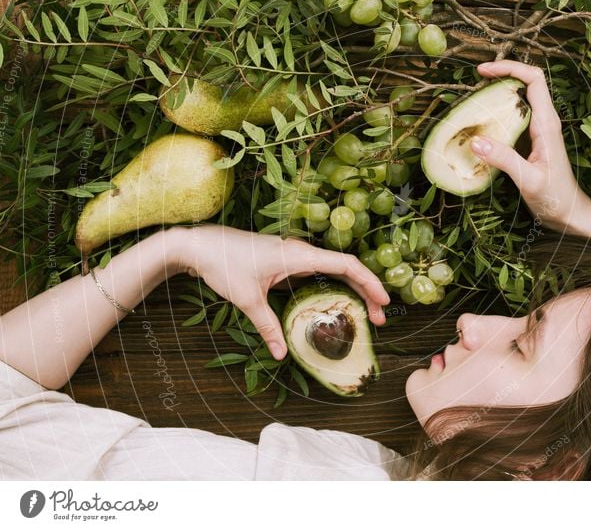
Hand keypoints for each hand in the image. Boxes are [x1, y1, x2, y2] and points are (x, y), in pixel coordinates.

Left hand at [173, 224, 390, 360]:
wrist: (198, 245)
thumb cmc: (222, 264)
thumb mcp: (247, 299)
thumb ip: (267, 326)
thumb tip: (282, 355)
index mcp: (299, 254)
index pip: (346, 264)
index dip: (369, 282)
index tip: (383, 301)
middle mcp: (301, 252)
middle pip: (346, 269)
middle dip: (366, 292)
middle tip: (379, 319)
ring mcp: (294, 256)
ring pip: (333, 271)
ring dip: (351, 291)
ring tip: (365, 315)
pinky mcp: (286, 262)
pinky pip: (318, 275)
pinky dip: (333, 289)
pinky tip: (335, 307)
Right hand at [472, 60, 590, 233]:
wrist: (570, 215)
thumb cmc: (556, 199)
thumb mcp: (528, 180)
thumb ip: (503, 159)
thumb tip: (475, 141)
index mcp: (547, 124)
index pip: (533, 80)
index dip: (509, 67)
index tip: (483, 72)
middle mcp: (544, 122)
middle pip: (524, 85)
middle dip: (498, 78)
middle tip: (471, 87)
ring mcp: (537, 132)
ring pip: (517, 102)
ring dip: (495, 97)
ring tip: (471, 104)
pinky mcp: (530, 143)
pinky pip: (512, 120)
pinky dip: (495, 117)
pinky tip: (479, 128)